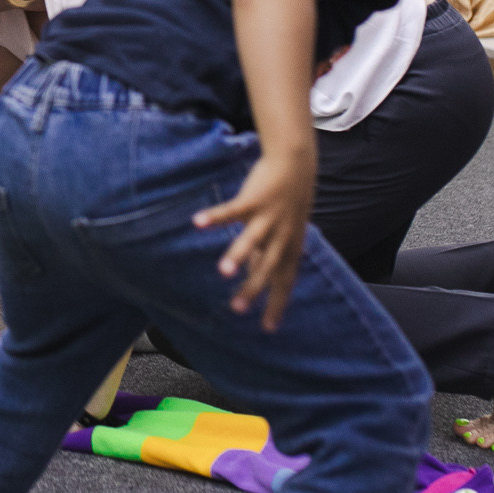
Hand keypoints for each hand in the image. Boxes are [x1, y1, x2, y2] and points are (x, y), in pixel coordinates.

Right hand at [192, 151, 313, 329]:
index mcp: (290, 246)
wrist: (296, 165)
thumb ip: (268, 251)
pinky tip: (197, 223)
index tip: (268, 328)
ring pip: (253, 240)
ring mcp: (269, 217)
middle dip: (253, 287)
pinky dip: (215, 216)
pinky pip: (232, 210)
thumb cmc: (287, 201)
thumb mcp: (284, 230)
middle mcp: (282, 235)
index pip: (285, 281)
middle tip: (236, 308)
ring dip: (237, 256)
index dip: (277, 304)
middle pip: (268, 266)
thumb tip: (253, 271)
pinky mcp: (255, 198)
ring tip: (222, 272)